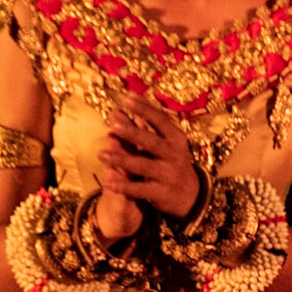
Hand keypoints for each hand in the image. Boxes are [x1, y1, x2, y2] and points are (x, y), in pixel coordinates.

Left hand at [97, 97, 200, 226]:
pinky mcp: (161, 193)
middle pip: (152, 142)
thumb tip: (129, 97)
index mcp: (175, 138)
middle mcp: (174, 155)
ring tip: (101, 155)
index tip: (126, 99)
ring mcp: (168, 174)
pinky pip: (140, 189)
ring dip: (121, 160)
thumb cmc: (171, 160)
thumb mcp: (166, 141)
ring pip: (143, 166)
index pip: (161, 120)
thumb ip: (147, 123)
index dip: (144, 109)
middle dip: (132, 133)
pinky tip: (107, 182)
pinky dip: (123, 186)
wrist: (190, 193)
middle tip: (112, 126)